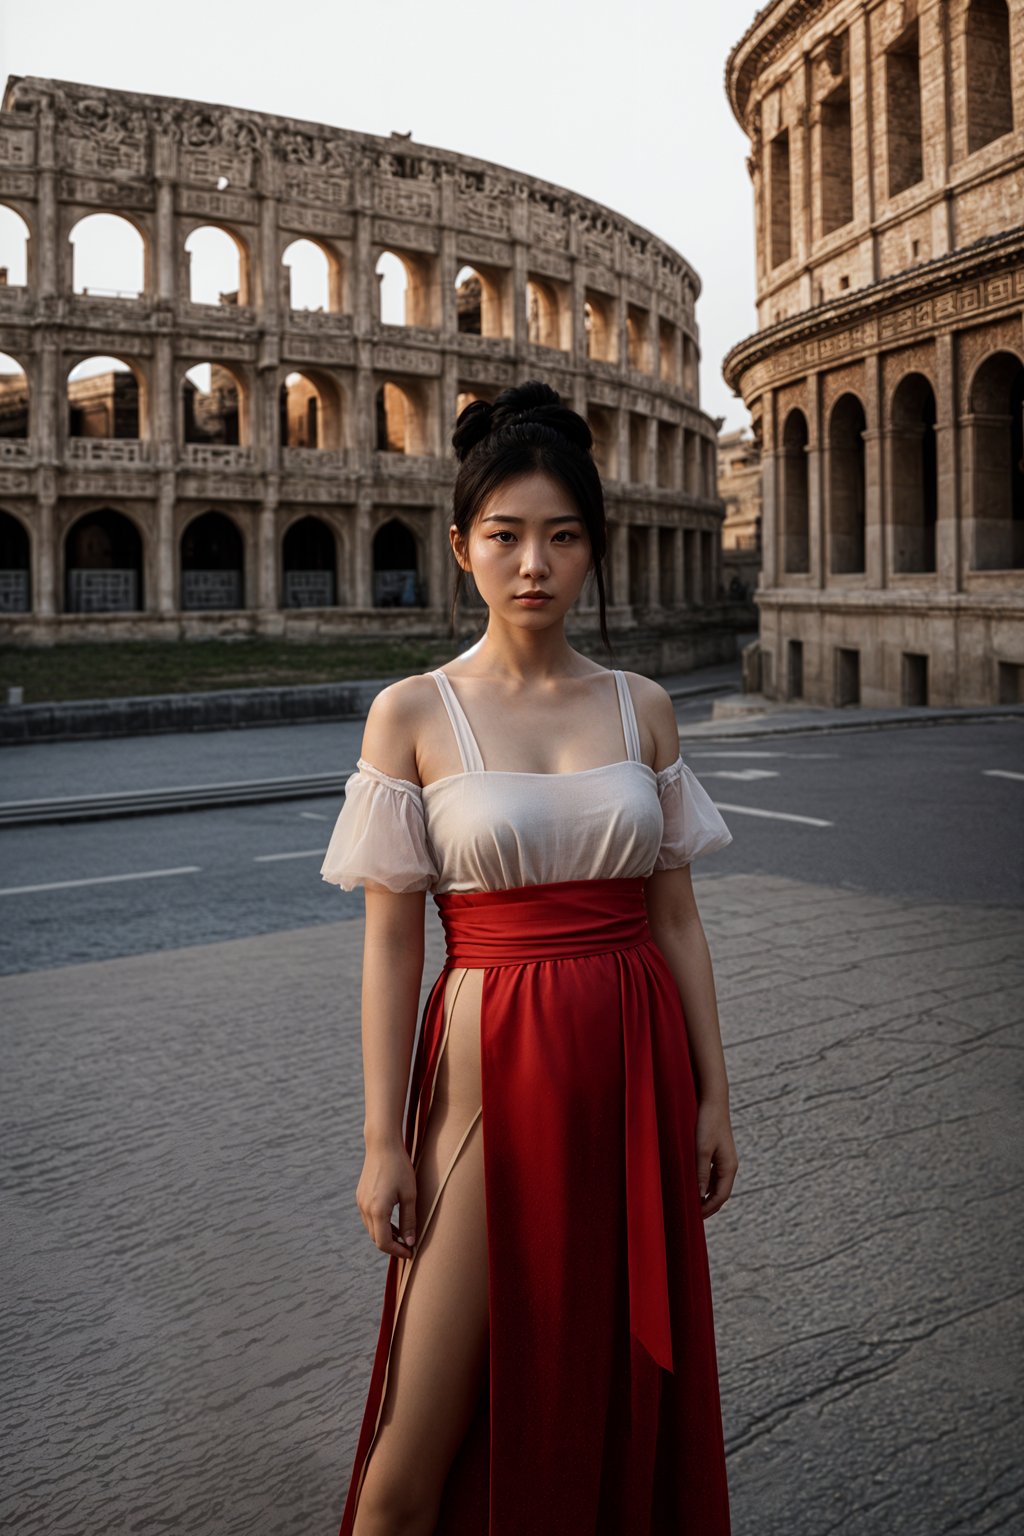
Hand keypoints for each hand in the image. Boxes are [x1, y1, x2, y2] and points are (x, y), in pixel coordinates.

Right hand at [356, 1142, 417, 1258]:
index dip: (397, 1251)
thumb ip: (409, 1220)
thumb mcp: (409, 1194)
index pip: (384, 1243)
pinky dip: (380, 1224)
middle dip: (392, 1245)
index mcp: (377, 1210)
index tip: (410, 1252)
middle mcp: (365, 1208)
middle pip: (376, 1238)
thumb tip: (410, 1242)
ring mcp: (360, 1202)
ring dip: (385, 1235)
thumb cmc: (399, 1168)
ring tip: (402, 1235)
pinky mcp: (360, 1196)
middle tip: (409, 1246)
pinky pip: (368, 1218)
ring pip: (371, 1229)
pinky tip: (392, 1221)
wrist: (382, 1145)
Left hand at [694, 1099, 737, 1218]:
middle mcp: (730, 1166)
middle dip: (709, 1207)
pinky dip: (706, 1186)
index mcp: (729, 1167)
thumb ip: (701, 1173)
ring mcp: (725, 1160)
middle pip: (721, 1194)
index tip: (695, 1217)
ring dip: (707, 1197)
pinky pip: (714, 1176)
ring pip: (717, 1186)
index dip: (708, 1209)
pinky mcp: (719, 1154)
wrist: (713, 1102)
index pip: (721, 1197)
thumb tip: (700, 1196)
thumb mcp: (701, 1150)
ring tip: (692, 1206)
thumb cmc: (707, 1124)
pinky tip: (695, 1187)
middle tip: (693, 1217)